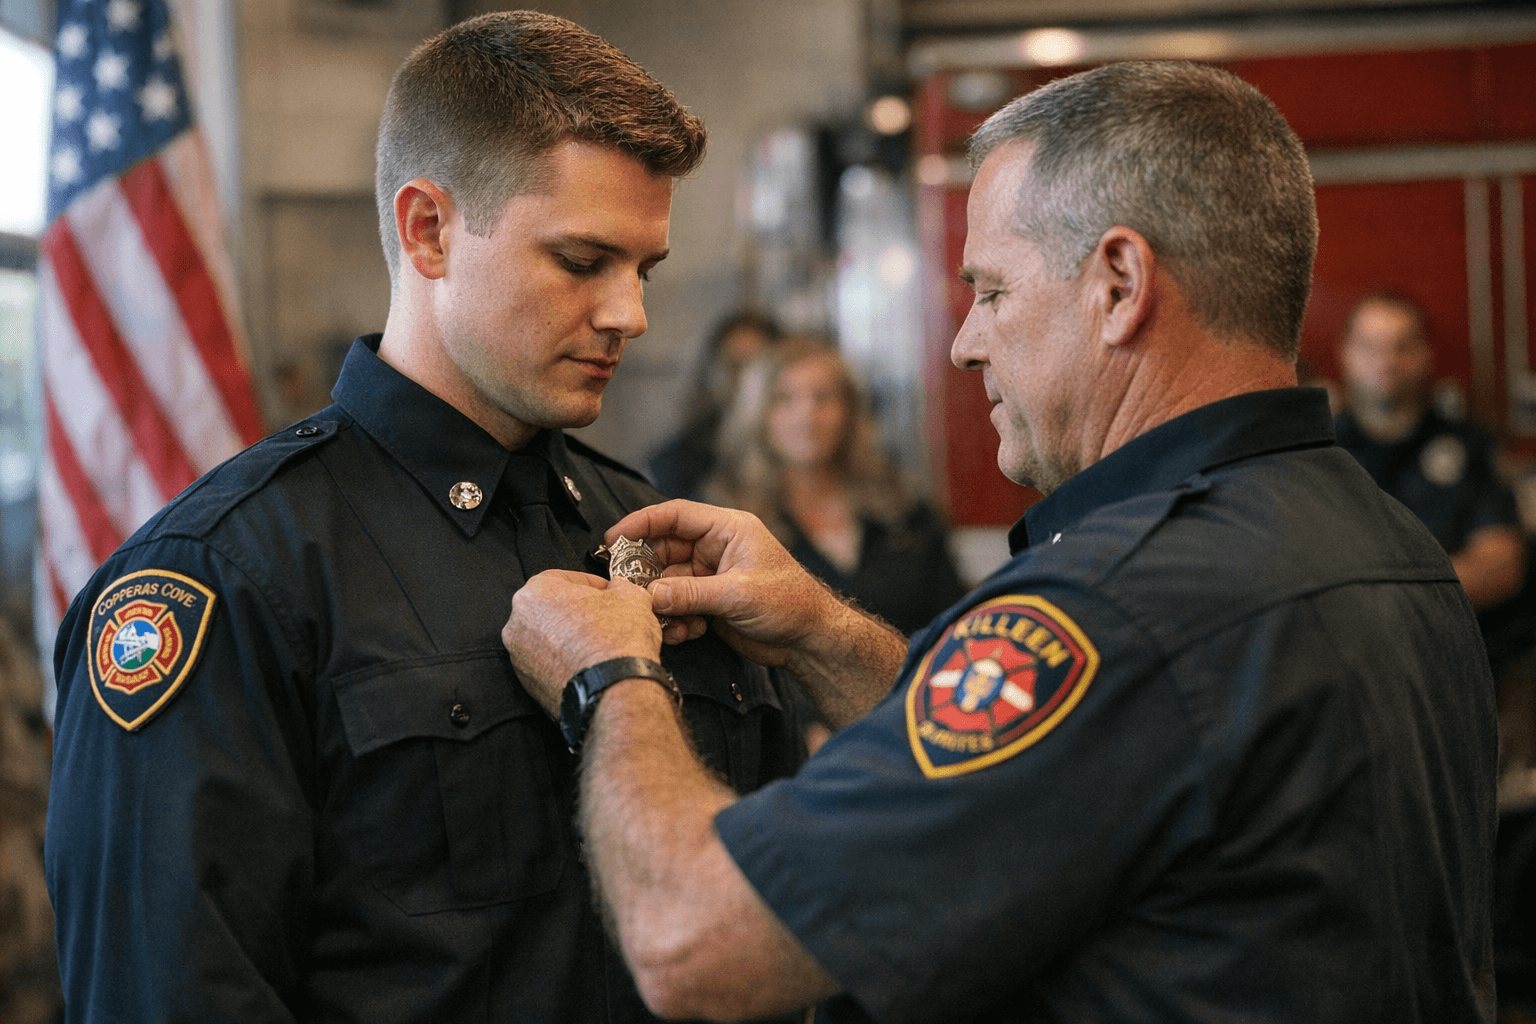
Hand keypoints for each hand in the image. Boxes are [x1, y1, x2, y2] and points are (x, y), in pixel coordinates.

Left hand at [502, 570, 662, 715]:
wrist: (613, 691)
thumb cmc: (615, 642)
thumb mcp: (630, 597)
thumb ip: (620, 586)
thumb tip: (619, 589)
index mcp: (535, 592)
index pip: (565, 578)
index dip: (592, 584)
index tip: (607, 591)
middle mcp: (518, 623)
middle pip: (552, 608)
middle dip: (578, 611)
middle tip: (604, 616)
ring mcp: (520, 657)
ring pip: (549, 638)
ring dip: (571, 637)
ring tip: (600, 642)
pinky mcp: (529, 684)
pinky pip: (549, 664)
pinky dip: (566, 661)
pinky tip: (590, 663)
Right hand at [611, 500, 910, 728]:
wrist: (812, 640)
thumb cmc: (789, 604)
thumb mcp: (738, 595)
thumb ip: (690, 593)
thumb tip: (648, 595)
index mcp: (728, 529)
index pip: (675, 515)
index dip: (641, 523)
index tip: (612, 537)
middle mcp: (717, 547)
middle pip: (665, 549)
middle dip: (645, 571)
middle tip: (625, 590)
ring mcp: (713, 575)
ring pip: (669, 581)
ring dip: (661, 602)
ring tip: (660, 620)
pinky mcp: (712, 601)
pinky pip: (679, 603)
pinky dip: (676, 618)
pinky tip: (685, 633)